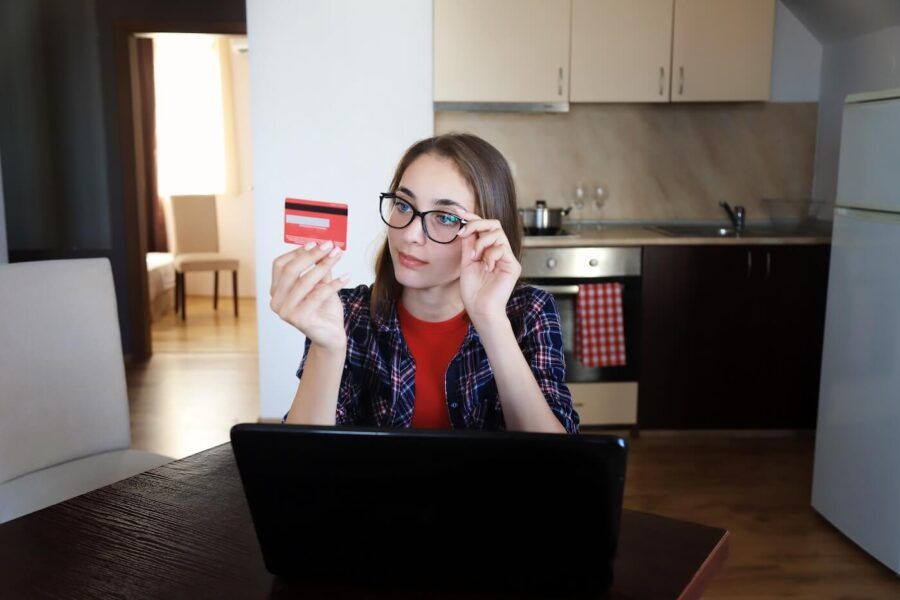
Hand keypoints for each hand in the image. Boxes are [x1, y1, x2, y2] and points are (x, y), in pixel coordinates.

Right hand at [269, 241, 348, 351]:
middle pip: (290, 271)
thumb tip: (324, 246)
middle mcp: (277, 301)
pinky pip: (318, 295)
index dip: (297, 252)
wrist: (330, 336)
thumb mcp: (320, 284)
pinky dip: (334, 284)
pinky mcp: (300, 319)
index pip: (280, 265)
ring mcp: (286, 312)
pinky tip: (346, 277)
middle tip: (329, 246)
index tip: (315, 242)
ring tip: (338, 256)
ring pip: (304, 282)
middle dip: (311, 255)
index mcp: (276, 291)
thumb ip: (319, 268)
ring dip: (324, 266)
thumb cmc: (323, 310)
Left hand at [457, 210, 520, 325]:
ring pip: (498, 233)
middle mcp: (500, 252)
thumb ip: (469, 245)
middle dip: (477, 225)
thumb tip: (466, 226)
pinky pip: (502, 248)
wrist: (480, 310)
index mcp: (488, 250)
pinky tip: (486, 267)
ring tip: (476, 256)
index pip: (484, 228)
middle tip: (465, 233)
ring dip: (482, 241)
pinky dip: (490, 254)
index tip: (458, 212)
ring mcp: (507, 258)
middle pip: (494, 224)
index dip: (472, 217)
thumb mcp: (466, 263)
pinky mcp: (513, 265)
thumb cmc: (473, 292)